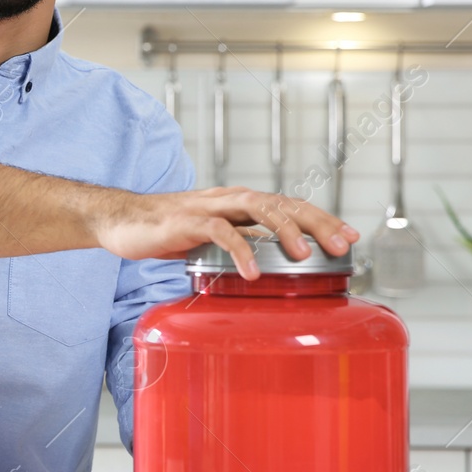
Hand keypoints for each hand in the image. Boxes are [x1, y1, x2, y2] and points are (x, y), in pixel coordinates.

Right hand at [93, 186, 357, 277]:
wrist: (120, 220)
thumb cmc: (166, 231)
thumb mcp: (211, 239)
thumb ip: (238, 245)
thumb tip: (268, 268)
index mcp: (239, 204)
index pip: (289, 206)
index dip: (322, 219)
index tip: (350, 237)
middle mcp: (230, 199)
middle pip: (283, 204)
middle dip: (317, 222)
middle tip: (343, 244)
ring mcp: (210, 208)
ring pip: (258, 209)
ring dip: (286, 231)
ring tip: (305, 256)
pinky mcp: (188, 221)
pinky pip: (220, 232)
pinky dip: (240, 250)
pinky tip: (252, 271)